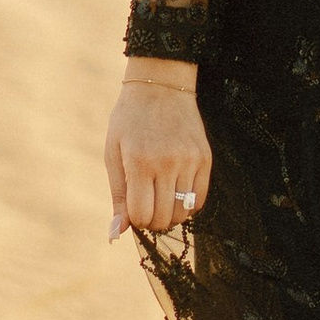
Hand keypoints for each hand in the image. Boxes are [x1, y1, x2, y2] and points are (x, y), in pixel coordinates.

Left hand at [106, 61, 213, 242]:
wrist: (161, 86)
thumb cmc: (130, 120)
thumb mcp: (113, 153)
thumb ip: (118, 194)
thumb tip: (117, 233)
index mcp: (140, 162)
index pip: (142, 214)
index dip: (135, 220)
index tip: (133, 210)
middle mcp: (168, 163)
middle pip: (164, 217)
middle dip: (152, 220)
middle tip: (147, 207)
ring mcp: (190, 161)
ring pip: (184, 212)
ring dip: (170, 215)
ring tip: (161, 200)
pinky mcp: (205, 158)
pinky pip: (200, 199)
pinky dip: (188, 205)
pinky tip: (177, 194)